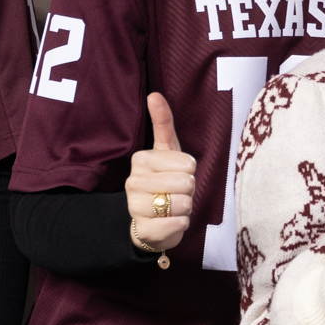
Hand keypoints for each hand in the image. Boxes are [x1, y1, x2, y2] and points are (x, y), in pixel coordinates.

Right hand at [125, 93, 194, 250]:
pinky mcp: (142, 230)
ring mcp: (135, 207)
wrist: (149, 221)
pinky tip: (173, 221)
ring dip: (186, 208)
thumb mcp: (167, 152)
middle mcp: (133, 182)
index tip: (178, 175)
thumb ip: (162, 123)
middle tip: (177, 193)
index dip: (190, 172)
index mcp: (141, 160)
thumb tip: (154, 94)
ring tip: (174, 207)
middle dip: (189, 191)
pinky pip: (175, 224)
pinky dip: (181, 224)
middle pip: (185, 183)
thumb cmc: (163, 181)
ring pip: (181, 204)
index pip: (187, 163)